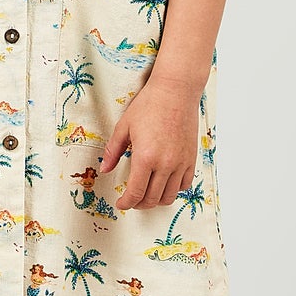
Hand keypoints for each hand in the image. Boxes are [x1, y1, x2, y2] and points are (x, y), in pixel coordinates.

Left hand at [100, 73, 199, 211]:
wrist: (176, 92)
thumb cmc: (149, 105)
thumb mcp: (124, 127)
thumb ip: (113, 151)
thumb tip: (104, 169)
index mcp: (145, 157)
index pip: (135, 193)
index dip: (126, 203)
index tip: (121, 204)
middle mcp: (165, 164)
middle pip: (152, 199)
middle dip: (139, 204)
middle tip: (131, 201)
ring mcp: (180, 163)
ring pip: (169, 196)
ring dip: (156, 200)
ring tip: (147, 195)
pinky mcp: (191, 159)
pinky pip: (184, 185)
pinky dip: (173, 190)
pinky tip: (164, 184)